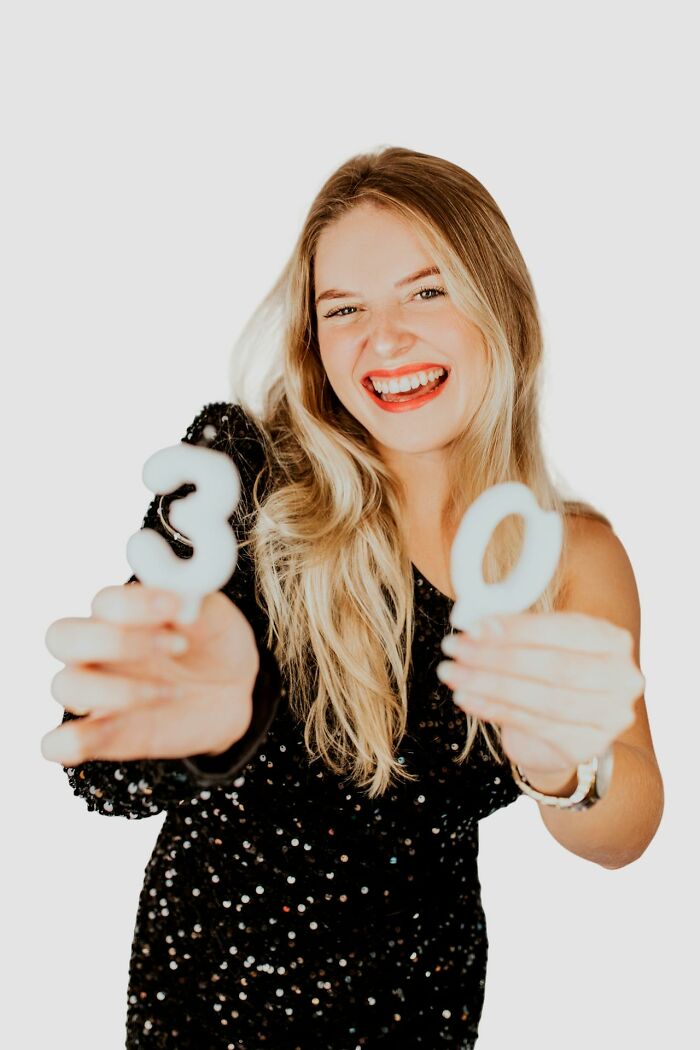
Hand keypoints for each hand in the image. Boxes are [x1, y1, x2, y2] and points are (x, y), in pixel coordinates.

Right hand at [42, 584, 259, 765]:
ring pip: (64, 687)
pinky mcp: (102, 736)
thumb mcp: (217, 617)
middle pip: (63, 637)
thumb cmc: (214, 643)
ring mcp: (96, 694)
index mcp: (120, 612)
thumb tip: (183, 605)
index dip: (135, 604)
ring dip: (117, 690)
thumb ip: (195, 605)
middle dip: (117, 641)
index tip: (177, 606)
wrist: (231, 691)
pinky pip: (59, 744)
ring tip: (174, 691)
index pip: (104, 602)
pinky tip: (113, 729)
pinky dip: (72, 741)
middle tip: (178, 646)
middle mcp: (97, 650)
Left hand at [436, 611, 644, 783]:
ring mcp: (608, 717)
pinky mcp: (585, 746)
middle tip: (455, 648)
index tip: (475, 626)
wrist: (560, 730)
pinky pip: (532, 725)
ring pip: (542, 699)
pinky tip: (465, 698)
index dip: (517, 629)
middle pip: (554, 667)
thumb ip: (515, 631)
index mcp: (613, 640)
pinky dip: (493, 709)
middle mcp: (621, 678)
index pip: (563, 630)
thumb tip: (476, 625)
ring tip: (452, 673)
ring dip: (489, 684)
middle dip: (497, 657)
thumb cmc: (548, 675)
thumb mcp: (539, 644)